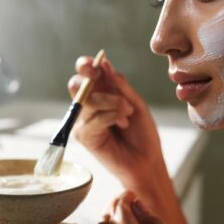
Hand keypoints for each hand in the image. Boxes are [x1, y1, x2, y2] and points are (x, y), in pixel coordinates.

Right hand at [68, 57, 166, 189]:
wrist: (147, 160)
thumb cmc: (142, 133)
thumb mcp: (136, 103)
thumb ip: (120, 85)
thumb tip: (104, 63)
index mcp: (100, 94)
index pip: (85, 75)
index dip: (85, 66)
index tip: (93, 65)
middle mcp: (88, 106)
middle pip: (76, 85)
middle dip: (91, 79)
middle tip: (104, 80)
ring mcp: (84, 121)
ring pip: (88, 100)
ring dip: (113, 102)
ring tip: (128, 113)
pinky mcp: (84, 136)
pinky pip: (94, 118)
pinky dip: (111, 116)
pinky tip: (122, 124)